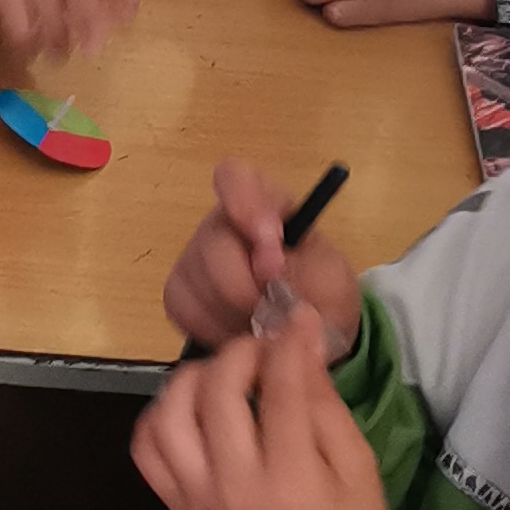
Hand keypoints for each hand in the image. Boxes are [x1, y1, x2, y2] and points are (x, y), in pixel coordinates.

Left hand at [131, 316, 392, 509]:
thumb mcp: (357, 465)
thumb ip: (323, 403)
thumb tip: (298, 337)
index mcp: (291, 481)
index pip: (281, 389)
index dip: (290, 340)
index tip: (297, 316)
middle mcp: (233, 488)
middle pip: (217, 392)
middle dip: (242, 353)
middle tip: (265, 352)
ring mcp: (197, 499)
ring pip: (168, 414)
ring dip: (194, 379)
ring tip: (226, 379)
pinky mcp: (177, 508)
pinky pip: (146, 449)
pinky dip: (160, 416)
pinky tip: (193, 409)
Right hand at [163, 156, 361, 356]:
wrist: (305, 330)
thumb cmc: (318, 292)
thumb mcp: (330, 281)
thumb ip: (306, 272)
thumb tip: (270, 274)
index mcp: (265, 203)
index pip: (235, 177)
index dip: (245, 205)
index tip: (271, 242)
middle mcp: (222, 224)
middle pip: (212, 243)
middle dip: (243, 285)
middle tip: (271, 310)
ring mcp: (195, 257)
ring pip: (196, 281)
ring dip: (232, 314)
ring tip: (260, 326)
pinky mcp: (179, 292)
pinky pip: (183, 308)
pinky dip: (213, 329)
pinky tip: (237, 332)